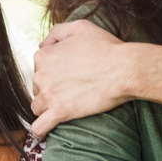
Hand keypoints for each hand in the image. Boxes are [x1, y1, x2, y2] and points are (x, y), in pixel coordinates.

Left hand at [31, 20, 132, 138]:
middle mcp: (41, 74)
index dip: (52, 74)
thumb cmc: (107, 48)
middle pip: (38, 88)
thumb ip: (57, 32)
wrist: (124, 68)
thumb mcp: (80, 28)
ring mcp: (49, 94)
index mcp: (44, 55)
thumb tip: (42, 44)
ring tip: (62, 108)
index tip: (65, 77)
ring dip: (47, 109)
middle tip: (70, 91)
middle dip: (50, 91)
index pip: (39, 69)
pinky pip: (40, 127)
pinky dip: (40, 131)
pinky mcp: (60, 111)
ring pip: (37, 107)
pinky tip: (43, 132)